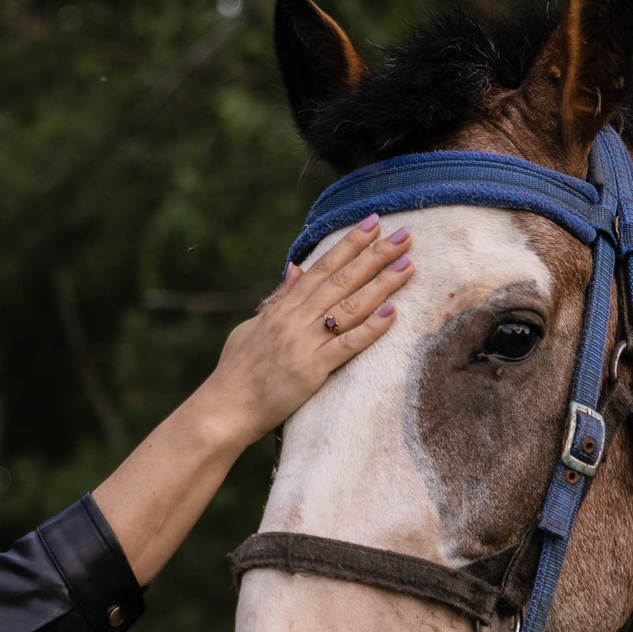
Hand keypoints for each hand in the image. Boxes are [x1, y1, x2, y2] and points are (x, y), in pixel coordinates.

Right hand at [200, 215, 415, 446]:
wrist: (224, 409)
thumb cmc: (236, 373)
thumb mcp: (251, 328)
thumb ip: (277, 300)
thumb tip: (295, 269)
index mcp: (282, 309)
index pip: (321, 268)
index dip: (348, 244)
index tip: (372, 222)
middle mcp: (294, 320)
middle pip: (341, 280)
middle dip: (374, 255)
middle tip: (404, 235)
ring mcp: (303, 344)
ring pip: (349, 307)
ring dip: (381, 284)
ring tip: (408, 265)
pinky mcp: (311, 370)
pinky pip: (347, 345)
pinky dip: (371, 328)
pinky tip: (393, 312)